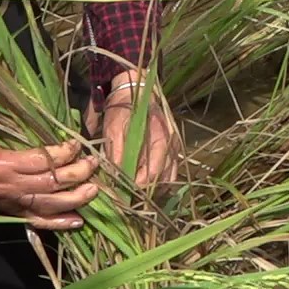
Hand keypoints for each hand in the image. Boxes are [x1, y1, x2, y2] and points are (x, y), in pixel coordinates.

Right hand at [0, 131, 97, 231]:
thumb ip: (28, 135)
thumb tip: (62, 134)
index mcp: (3, 163)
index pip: (42, 161)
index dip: (64, 153)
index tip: (77, 144)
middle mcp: (8, 186)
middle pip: (50, 183)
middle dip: (77, 173)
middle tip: (93, 164)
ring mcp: (11, 203)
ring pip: (49, 204)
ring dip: (75, 198)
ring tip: (93, 188)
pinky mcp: (13, 213)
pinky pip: (39, 222)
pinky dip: (60, 223)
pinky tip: (78, 221)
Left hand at [86, 71, 181, 189]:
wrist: (133, 91)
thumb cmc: (123, 109)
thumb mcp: (114, 128)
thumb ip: (116, 152)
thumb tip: (116, 177)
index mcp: (160, 139)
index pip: (152, 174)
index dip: (136, 188)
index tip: (121, 195)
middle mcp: (172, 146)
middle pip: (164, 180)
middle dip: (145, 192)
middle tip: (126, 197)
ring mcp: (174, 149)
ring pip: (169, 179)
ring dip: (154, 189)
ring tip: (134, 193)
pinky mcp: (172, 151)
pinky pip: (170, 173)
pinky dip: (159, 182)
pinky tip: (144, 184)